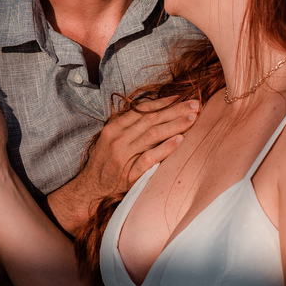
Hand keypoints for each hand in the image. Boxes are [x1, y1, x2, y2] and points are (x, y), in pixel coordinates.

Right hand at [80, 96, 199, 198]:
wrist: (90, 188)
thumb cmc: (104, 162)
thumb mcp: (111, 139)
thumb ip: (129, 127)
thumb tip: (155, 113)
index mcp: (114, 127)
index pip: (143, 110)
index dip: (164, 102)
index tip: (181, 97)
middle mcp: (119, 138)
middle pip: (151, 119)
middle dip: (175, 110)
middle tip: (195, 105)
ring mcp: (123, 155)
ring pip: (153, 135)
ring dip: (175, 125)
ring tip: (193, 119)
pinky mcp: (129, 173)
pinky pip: (150, 158)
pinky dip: (165, 148)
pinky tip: (180, 140)